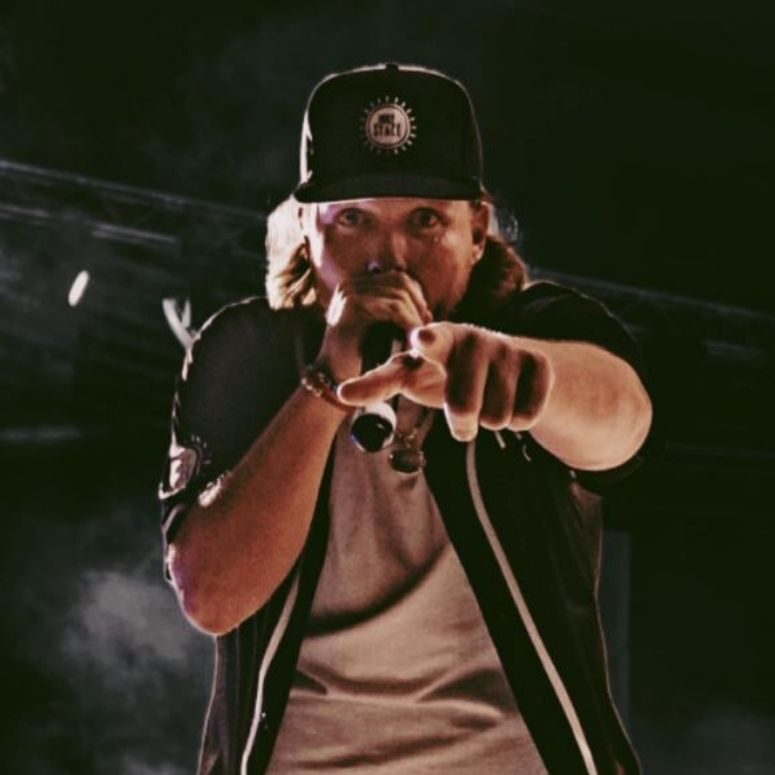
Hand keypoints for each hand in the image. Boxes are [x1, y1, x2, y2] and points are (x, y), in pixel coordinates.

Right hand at [317, 271, 432, 380]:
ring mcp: (349, 292)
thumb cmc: (359, 359)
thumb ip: (398, 316)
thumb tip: (428, 310)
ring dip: (415, 316)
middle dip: (418, 304)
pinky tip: (412, 339)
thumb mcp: (381, 331)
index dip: (416, 298)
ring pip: (400, 293)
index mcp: (356, 286)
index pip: (398, 278)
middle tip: (424, 329)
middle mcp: (350, 284)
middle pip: (400, 281)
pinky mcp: (353, 305)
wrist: (333, 379)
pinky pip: (394, 308)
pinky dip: (409, 322)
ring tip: (419, 337)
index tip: (423, 322)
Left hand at [337, 323, 553, 440]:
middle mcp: (473, 338)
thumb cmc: (447, 373)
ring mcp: (507, 348)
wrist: (509, 367)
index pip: (429, 344)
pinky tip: (516, 399)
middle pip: (464, 407)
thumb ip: (380, 381)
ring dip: (491, 421)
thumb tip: (339, 392)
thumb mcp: (414, 374)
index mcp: (437, 341)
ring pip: (498, 418)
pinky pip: (527, 414)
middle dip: (462, 425)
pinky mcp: (538, 362)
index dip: (427, 343)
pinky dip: (520, 419)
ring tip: (490, 400)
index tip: (422, 341)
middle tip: (463, 417)